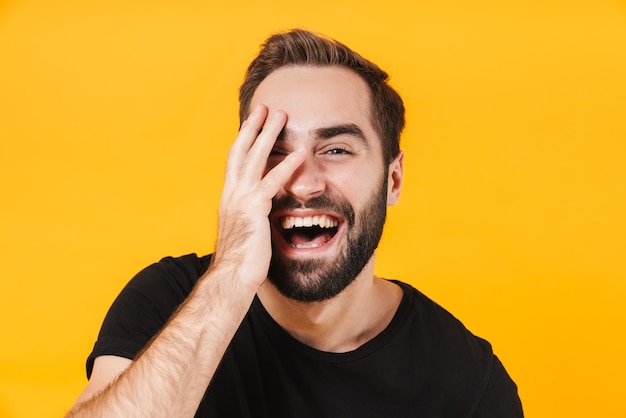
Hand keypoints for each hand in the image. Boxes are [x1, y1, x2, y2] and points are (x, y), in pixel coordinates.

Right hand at [212, 105, 305, 288]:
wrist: (230, 279)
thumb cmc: (239, 262)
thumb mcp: (244, 232)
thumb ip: (251, 217)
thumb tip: (260, 215)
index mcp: (229, 198)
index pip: (235, 162)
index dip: (244, 141)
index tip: (252, 125)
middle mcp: (232, 194)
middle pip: (240, 151)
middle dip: (252, 127)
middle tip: (264, 107)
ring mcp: (241, 199)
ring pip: (254, 158)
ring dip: (268, 134)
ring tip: (280, 114)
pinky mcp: (254, 209)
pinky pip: (272, 182)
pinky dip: (287, 165)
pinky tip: (300, 153)